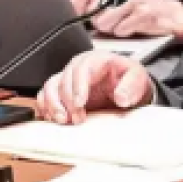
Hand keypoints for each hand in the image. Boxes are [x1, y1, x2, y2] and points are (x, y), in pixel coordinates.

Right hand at [36, 50, 152, 124]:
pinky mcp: (60, 91)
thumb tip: (121, 97)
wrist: (127, 88)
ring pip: (50, 87)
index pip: (81, 69)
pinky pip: (44, 97)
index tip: (80, 104)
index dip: (78, 86)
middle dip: (68, 102)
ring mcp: (67, 78)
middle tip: (77, 119)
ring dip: (53, 106)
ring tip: (64, 121)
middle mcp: (78, 67)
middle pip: (64, 81)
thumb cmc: (130, 80)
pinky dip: (46, 108)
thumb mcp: (138, 79)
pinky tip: (53, 119)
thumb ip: (131, 87)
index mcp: (96, 60)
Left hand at [72, 0, 182, 39]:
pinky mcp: (145, 13)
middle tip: (111, 19)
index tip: (82, 15)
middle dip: (98, 20)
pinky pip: (121, 29)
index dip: (79, 7)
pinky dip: (124, 32)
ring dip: (111, 28)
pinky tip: (132, 26)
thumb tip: (68, 2)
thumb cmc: (138, 5)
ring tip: (121, 23)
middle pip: (93, 10)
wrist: (168, 14)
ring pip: (105, 21)